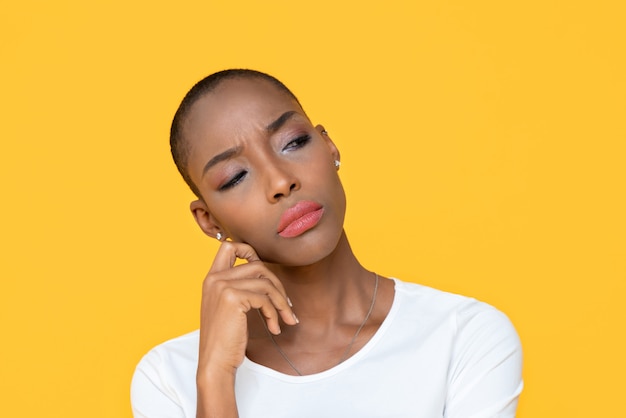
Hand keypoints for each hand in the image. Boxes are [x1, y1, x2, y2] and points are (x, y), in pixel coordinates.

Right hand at [197, 241, 296, 376]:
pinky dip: (275, 313)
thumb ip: (239, 287)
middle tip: (285, 304)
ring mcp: (222, 286)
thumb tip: (269, 277)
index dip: (251, 252)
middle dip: (277, 284)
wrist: (215, 362)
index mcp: (211, 278)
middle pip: (257, 265)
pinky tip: (274, 327)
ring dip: (281, 302)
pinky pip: (265, 298)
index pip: (229, 246)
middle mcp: (214, 278)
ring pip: (265, 282)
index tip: (266, 274)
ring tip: (286, 318)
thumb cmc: (225, 339)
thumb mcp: (228, 307)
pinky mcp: (232, 298)